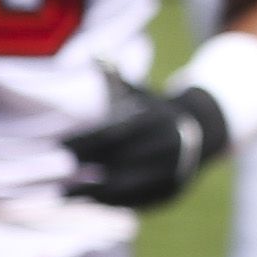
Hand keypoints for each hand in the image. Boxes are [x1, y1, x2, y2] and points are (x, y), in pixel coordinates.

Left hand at [63, 82, 229, 209]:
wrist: (202, 131)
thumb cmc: (155, 110)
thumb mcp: (139, 92)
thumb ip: (115, 77)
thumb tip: (95, 53)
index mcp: (156, 121)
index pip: (113, 135)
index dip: (84, 143)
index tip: (59, 147)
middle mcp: (167, 148)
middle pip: (118, 165)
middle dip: (85, 173)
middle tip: (53, 182)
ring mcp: (173, 172)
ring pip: (127, 188)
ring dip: (92, 195)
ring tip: (63, 196)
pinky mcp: (173, 193)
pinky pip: (138, 203)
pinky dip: (110, 203)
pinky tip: (86, 203)